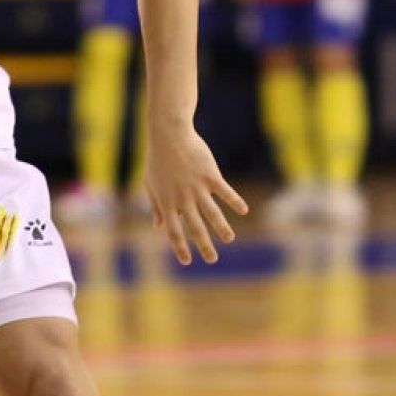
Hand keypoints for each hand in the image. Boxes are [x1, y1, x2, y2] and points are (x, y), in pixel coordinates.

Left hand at [143, 124, 247, 265]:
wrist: (169, 134)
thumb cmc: (158, 159)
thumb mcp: (151, 184)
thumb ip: (156, 206)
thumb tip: (158, 227)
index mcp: (167, 202)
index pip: (174, 231)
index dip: (180, 248)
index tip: (187, 261)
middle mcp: (183, 198)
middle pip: (195, 227)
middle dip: (204, 246)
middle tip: (212, 260)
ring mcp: (197, 187)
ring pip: (212, 213)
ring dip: (222, 228)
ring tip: (229, 239)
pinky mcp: (210, 175)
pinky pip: (225, 192)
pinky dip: (234, 201)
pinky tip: (244, 210)